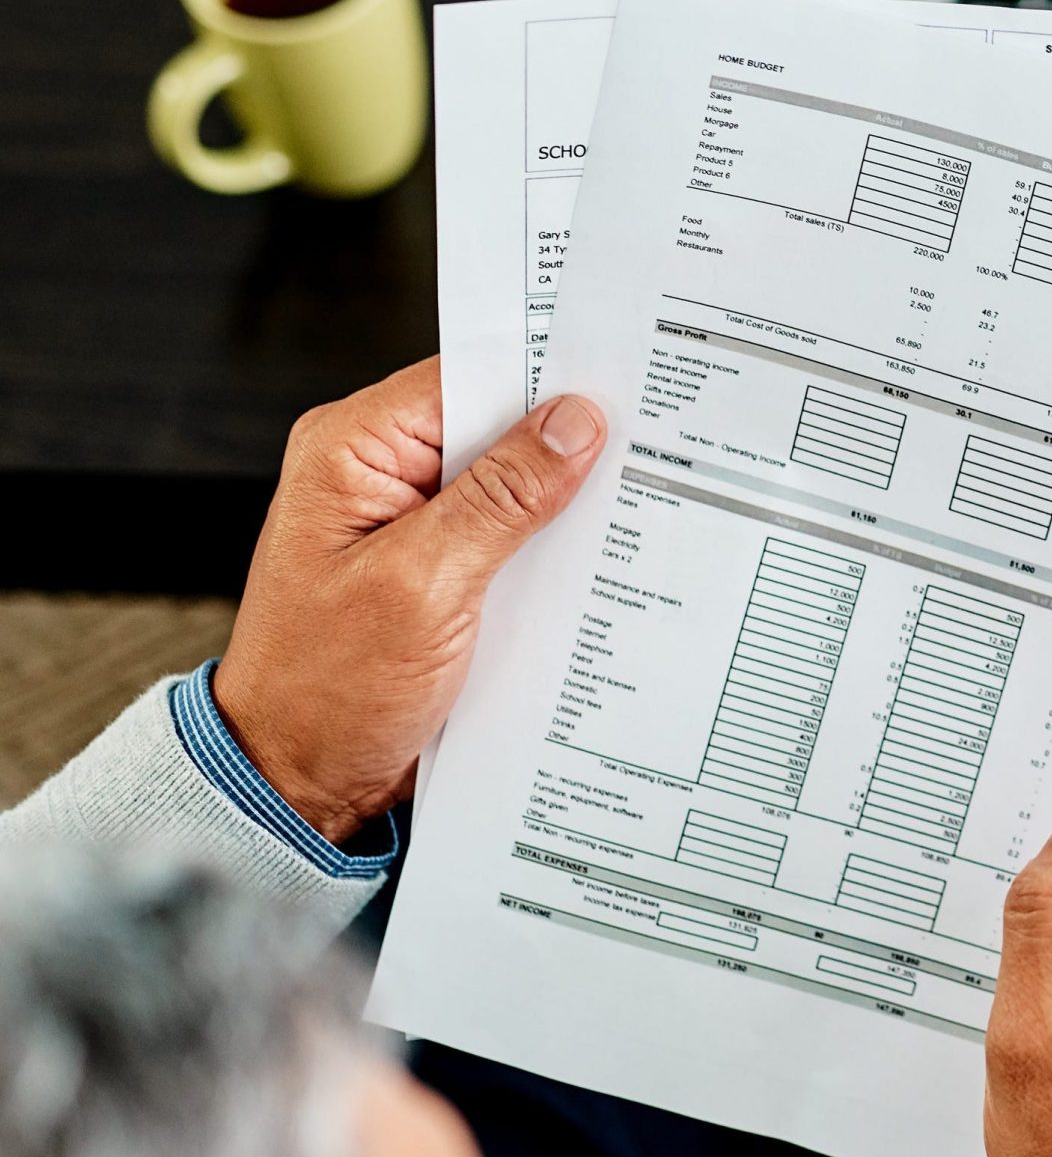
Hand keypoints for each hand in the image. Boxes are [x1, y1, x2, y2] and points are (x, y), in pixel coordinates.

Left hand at [213, 359, 608, 841]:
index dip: (545, 377)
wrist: (301, 779)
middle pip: (495, 425)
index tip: (622, 386)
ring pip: (511, 482)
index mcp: (351, 449)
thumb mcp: (422, 585)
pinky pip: (509, 534)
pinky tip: (593, 561)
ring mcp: (412, 522)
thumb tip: (573, 424)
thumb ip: (501, 499)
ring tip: (628, 509)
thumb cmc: (326, 690)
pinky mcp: (440, 568)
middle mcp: (378, 472)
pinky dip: (550, 547)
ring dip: (564, 503)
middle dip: (565, 443)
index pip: (466, 377)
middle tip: (645, 450)